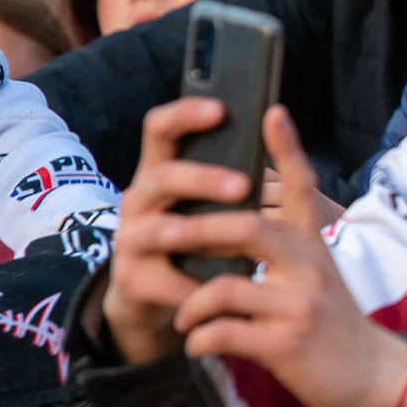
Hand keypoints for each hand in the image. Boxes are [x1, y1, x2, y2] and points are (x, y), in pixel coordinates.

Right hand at [101, 97, 256, 363]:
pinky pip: (160, 279)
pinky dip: (191, 284)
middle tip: (244, 186)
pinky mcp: (129, 278)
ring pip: (159, 229)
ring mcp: (129, 239)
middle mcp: (138, 199)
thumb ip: (233, 175)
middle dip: (204, 179)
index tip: (220, 108)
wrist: (157, 298)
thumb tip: (277, 132)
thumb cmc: (197, 240)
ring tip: (239, 242)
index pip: (160, 128)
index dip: (185, 114)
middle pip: (163, 177)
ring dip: (201, 233)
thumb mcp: (211, 205)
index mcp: (161, 172)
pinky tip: (218, 288)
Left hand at [166, 106, 406, 406]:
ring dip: (190, 303)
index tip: (271, 112)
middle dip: (195, 228)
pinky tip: (197, 344)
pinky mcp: (287, 344)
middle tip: (162, 234)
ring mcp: (299, 307)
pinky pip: (223, 333)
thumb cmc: (337, 325)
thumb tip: (245, 225)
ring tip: (183, 313)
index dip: (287, 149)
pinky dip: (199, 339)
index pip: (304, 188)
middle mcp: (309, 269)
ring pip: (225, 288)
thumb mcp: (323, 277)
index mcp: (314, 248)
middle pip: (247, 229)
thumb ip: (291, 251)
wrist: (376, 376)